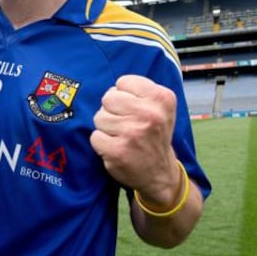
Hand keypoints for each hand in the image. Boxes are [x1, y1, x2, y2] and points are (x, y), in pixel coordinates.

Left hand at [90, 75, 179, 204]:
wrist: (160, 173)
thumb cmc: (155, 135)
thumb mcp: (160, 107)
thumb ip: (139, 91)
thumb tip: (111, 88)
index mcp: (162, 98)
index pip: (123, 82)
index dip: (124, 96)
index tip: (134, 110)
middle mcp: (150, 114)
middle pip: (108, 98)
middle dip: (112, 111)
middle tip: (126, 125)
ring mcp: (133, 133)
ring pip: (99, 117)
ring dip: (106, 128)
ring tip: (122, 137)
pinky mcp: (118, 151)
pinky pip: (95, 137)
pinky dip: (101, 144)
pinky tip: (116, 149)